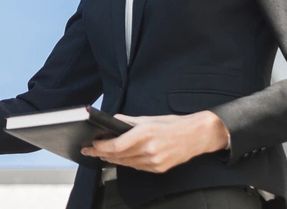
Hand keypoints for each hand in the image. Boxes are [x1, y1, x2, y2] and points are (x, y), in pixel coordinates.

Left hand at [81, 111, 228, 173]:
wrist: (196, 136)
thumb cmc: (173, 124)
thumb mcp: (148, 118)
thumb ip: (128, 121)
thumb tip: (112, 122)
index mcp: (145, 133)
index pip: (117, 145)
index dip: (101, 147)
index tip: (92, 144)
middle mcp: (149, 149)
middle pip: (119, 156)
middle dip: (101, 154)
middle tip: (89, 151)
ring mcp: (155, 161)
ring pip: (126, 163)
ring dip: (111, 159)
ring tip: (101, 154)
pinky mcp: (158, 169)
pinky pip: (136, 167)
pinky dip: (126, 162)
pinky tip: (119, 158)